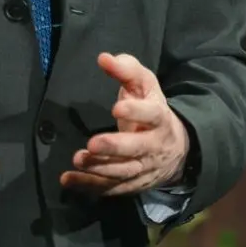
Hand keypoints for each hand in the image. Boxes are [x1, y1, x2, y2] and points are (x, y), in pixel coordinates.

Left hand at [60, 53, 190, 197]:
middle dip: (115, 147)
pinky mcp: (132, 184)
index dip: (136, 113)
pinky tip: (68, 179)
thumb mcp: (145, 85)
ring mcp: (144, 168)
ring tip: (78, 159)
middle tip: (92, 143)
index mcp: (159, 118)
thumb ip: (126, 70)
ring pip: (123, 172)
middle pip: (136, 149)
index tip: (116, 108)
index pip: (151, 115)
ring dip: (100, 168)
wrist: (177, 149)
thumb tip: (103, 58)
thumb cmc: (152, 109)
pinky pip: (111, 188)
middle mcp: (154, 146)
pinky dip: (89, 186)